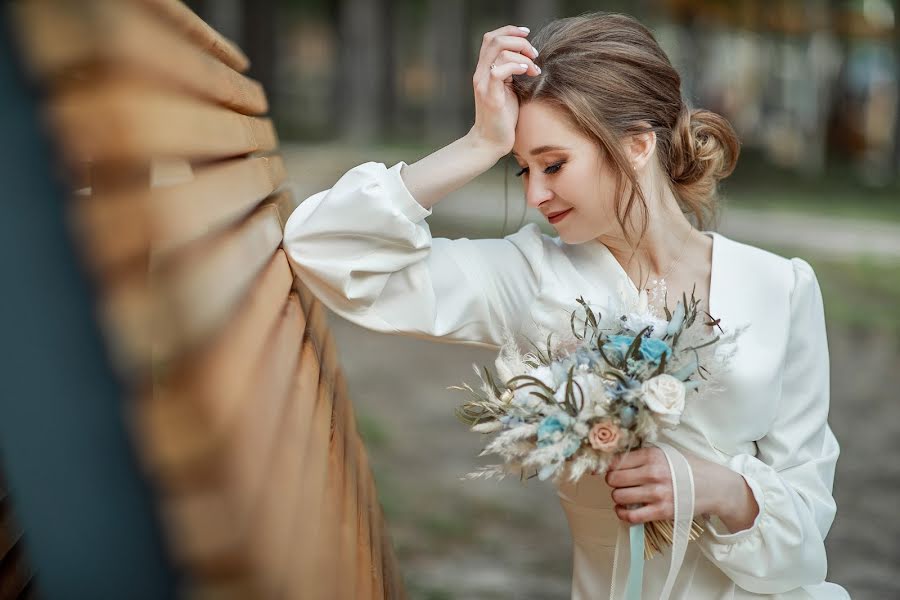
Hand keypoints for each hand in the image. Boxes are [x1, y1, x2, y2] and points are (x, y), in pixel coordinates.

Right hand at [469, 25, 540, 155]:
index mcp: (484, 70)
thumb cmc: (503, 117)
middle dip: (519, 41)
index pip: (491, 38)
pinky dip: (516, 67)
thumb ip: (512, 72)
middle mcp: (480, 74)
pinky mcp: (490, 97)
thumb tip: (529, 58)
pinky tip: (527, 73)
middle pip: (494, 39)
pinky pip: (499, 71)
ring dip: (522, 55)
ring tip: (533, 69)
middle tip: (534, 54)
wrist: (490, 142)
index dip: (509, 30)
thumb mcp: (508, 89)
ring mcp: (483, 85)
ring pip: (499, 52)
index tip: (528, 34)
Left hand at [603, 447, 739, 524]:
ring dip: (618, 498)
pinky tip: (624, 510)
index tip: (610, 471)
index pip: (616, 461)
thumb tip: (614, 461)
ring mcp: (657, 493)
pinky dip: (622, 514)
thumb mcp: (665, 454)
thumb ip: (642, 456)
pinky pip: (631, 516)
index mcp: (652, 455)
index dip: (609, 467)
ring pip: (619, 496)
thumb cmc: (688, 468)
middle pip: (613, 479)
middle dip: (612, 482)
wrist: (715, 487)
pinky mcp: (662, 511)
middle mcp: (653, 473)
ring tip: (624, 496)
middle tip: (619, 484)